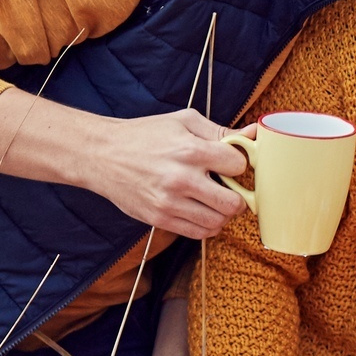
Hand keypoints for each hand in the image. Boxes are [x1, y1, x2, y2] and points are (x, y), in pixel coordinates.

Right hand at [98, 107, 248, 238]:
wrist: (102, 155)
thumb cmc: (145, 135)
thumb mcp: (183, 122)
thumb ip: (220, 131)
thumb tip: (254, 134)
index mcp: (190, 150)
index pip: (238, 166)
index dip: (239, 165)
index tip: (230, 164)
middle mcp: (181, 179)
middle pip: (233, 203)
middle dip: (238, 196)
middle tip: (230, 189)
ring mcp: (169, 203)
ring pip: (218, 222)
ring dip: (223, 214)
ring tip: (215, 201)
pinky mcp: (160, 219)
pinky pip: (198, 233)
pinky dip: (208, 226)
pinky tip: (202, 211)